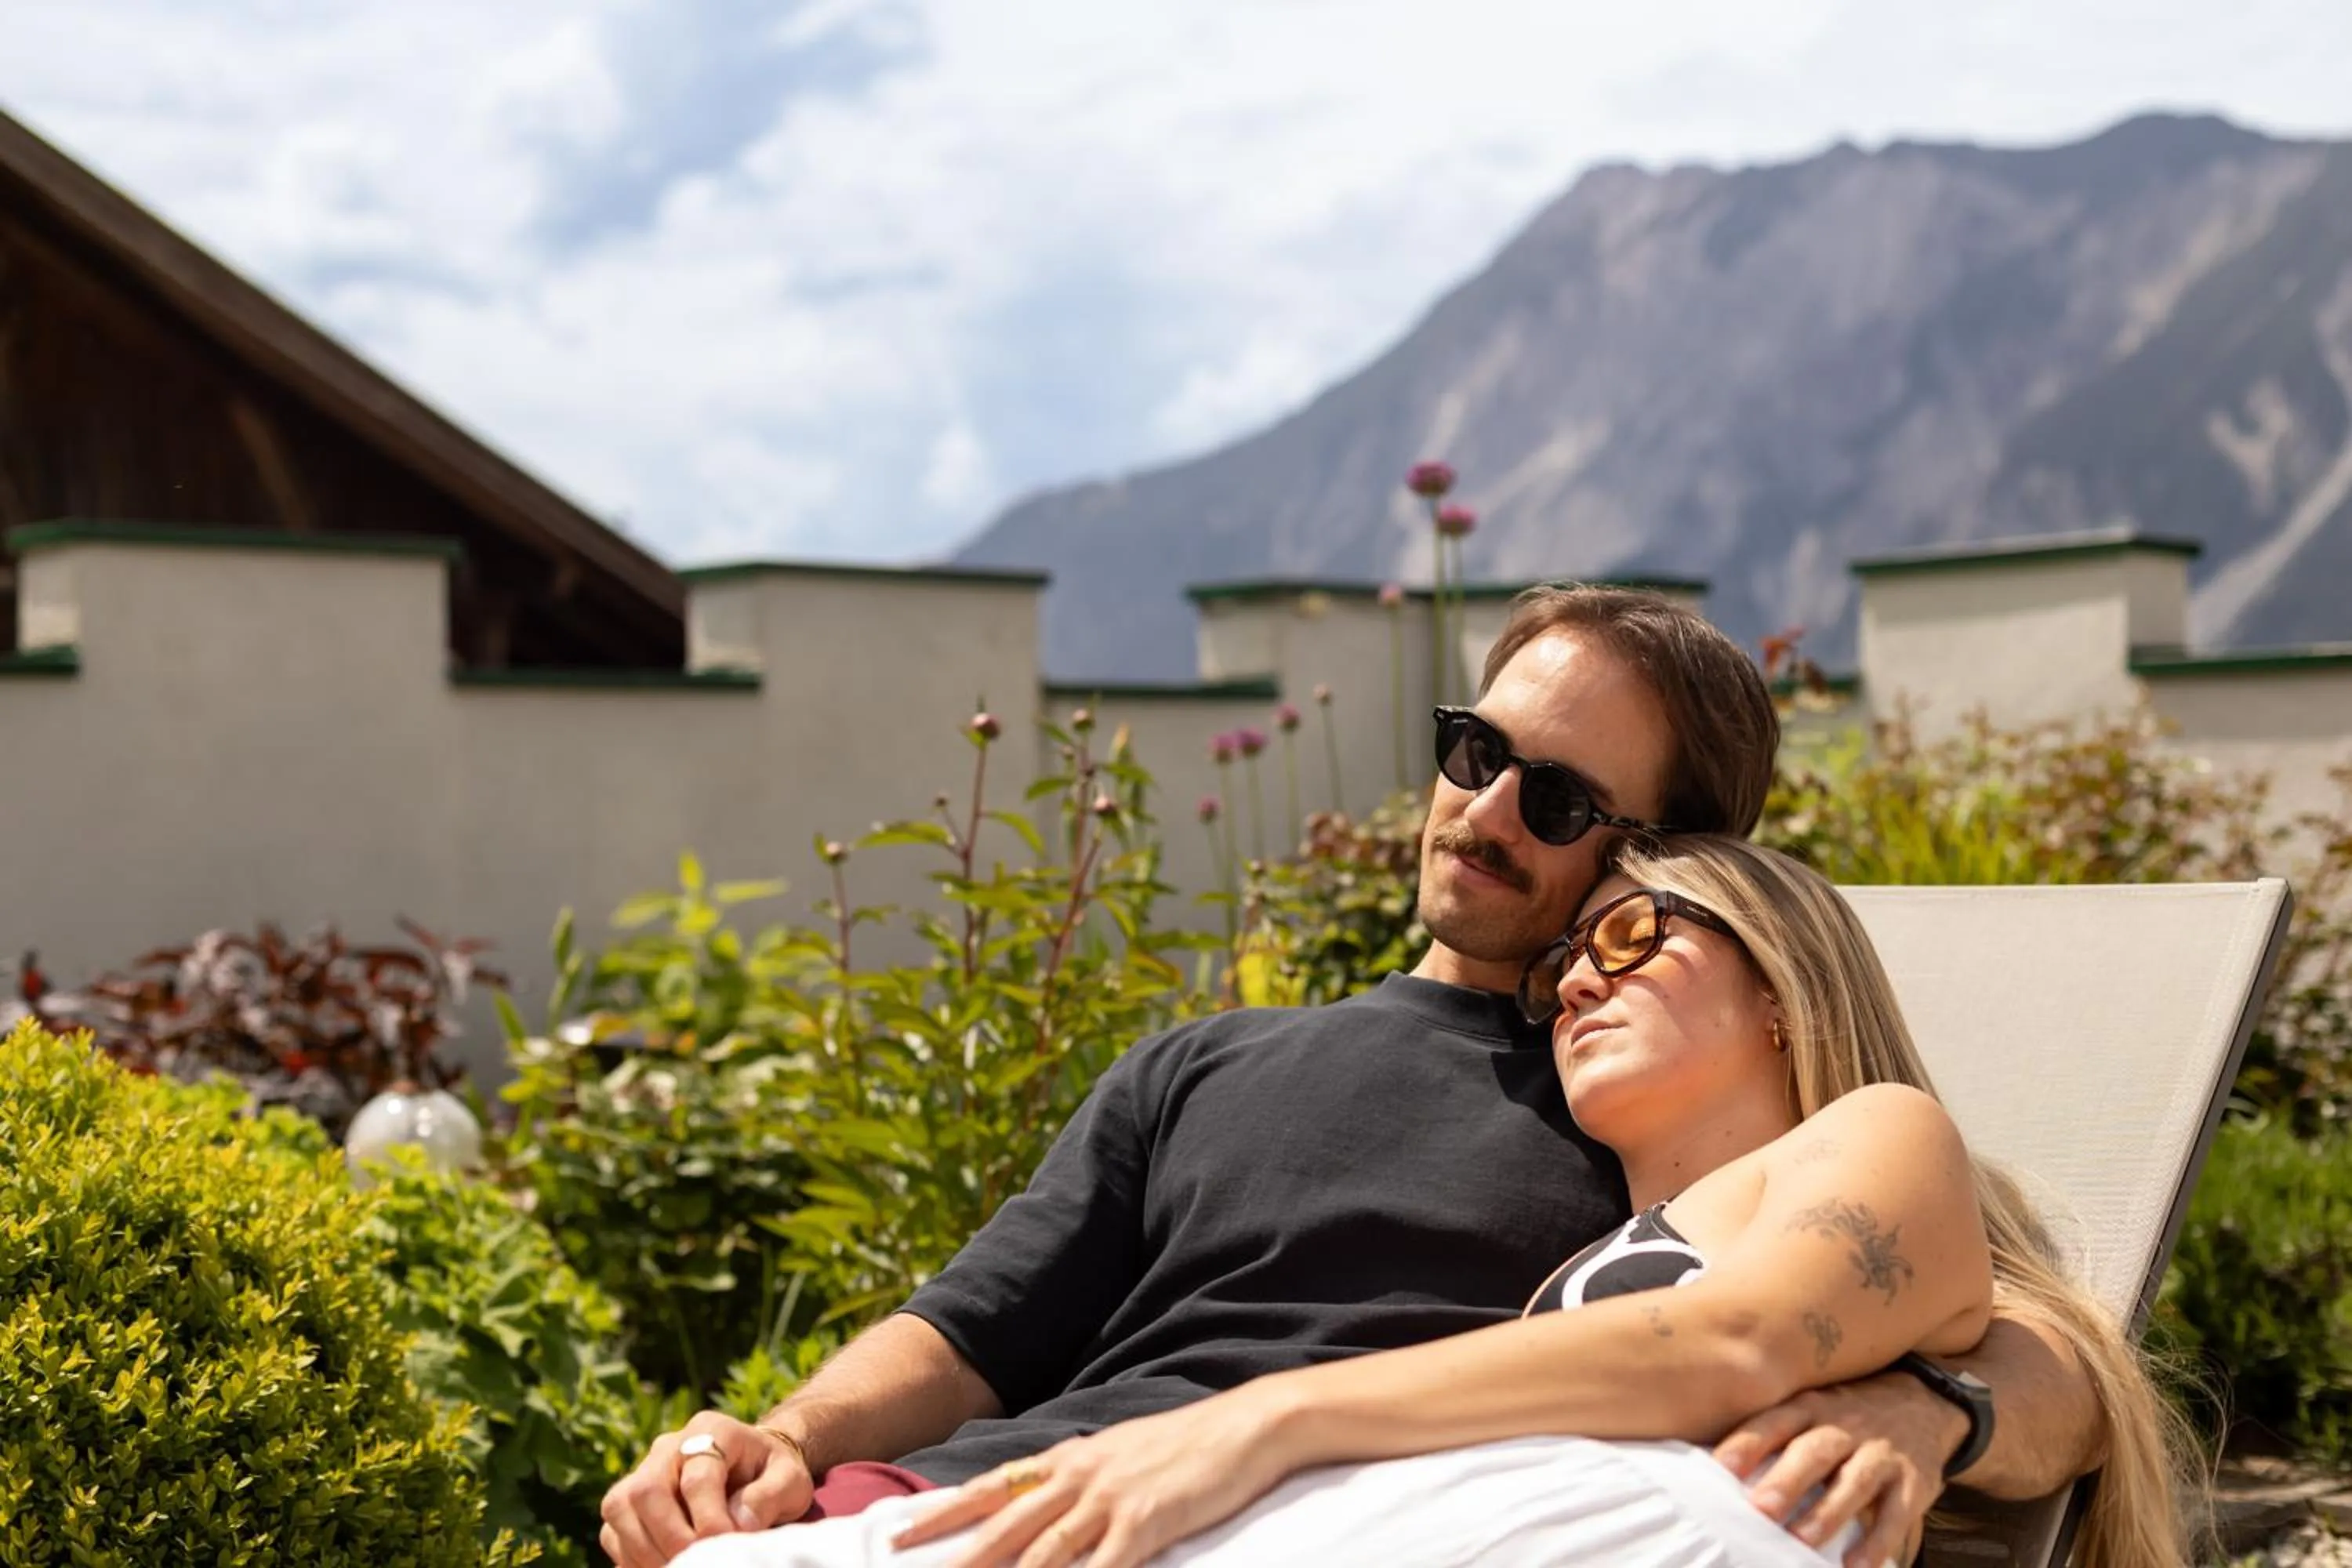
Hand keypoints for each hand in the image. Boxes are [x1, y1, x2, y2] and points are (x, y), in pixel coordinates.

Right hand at [600, 1412, 813, 1566]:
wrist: (754, 1470)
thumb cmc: (772, 1474)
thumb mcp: (790, 1480)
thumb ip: (770, 1495)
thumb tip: (740, 1523)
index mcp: (711, 1430)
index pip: (697, 1476)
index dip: (709, 1517)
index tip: (727, 1542)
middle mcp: (669, 1446)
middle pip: (646, 1490)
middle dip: (670, 1536)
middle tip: (697, 1560)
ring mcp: (643, 1471)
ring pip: (620, 1508)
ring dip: (647, 1550)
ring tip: (680, 1566)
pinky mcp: (628, 1502)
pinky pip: (613, 1531)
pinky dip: (632, 1557)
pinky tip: (663, 1566)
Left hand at [888, 1394, 1291, 1567]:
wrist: (1245, 1426)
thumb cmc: (1188, 1444)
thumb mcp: (1121, 1452)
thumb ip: (1081, 1477)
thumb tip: (1048, 1496)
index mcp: (1070, 1458)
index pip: (993, 1488)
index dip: (943, 1511)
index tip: (899, 1533)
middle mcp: (1079, 1476)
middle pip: (1002, 1525)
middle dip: (955, 1557)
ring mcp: (1109, 1501)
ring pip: (1040, 1553)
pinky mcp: (1144, 1524)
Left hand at [1712, 1370, 1965, 1567]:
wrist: (1925, 1401)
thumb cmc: (1848, 1413)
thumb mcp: (1814, 1406)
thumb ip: (1775, 1431)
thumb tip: (1716, 1467)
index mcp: (1812, 1406)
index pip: (1776, 1421)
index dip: (1749, 1442)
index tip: (1721, 1467)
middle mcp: (1846, 1425)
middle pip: (1814, 1450)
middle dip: (1787, 1480)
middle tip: (1760, 1508)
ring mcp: (1882, 1453)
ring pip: (1854, 1482)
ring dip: (1827, 1513)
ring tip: (1801, 1540)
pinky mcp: (1914, 1481)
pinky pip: (1896, 1513)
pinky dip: (1877, 1541)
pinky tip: (1856, 1565)